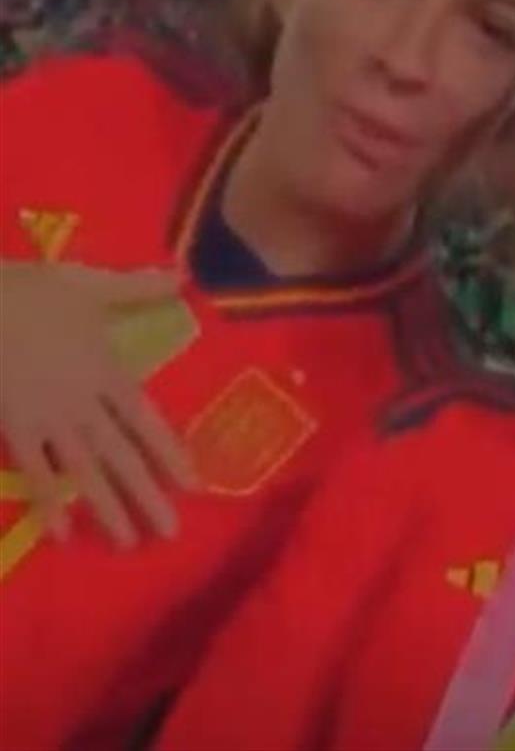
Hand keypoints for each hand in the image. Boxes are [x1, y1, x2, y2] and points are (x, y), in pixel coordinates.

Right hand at [0, 261, 197, 546]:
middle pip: (122, 456)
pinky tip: (63, 534)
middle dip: (148, 495)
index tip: (193, 484)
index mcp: (107, 372)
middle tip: (171, 533)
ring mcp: (48, 420)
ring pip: (84, 472)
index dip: (169, 452)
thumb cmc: (29, 291)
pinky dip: (48, 503)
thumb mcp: (89, 283)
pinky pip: (34, 473)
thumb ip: (138, 286)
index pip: (147, 421)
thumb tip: (183, 274)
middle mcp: (84, 404)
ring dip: (108, 508)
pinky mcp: (13, 429)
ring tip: (129, 542)